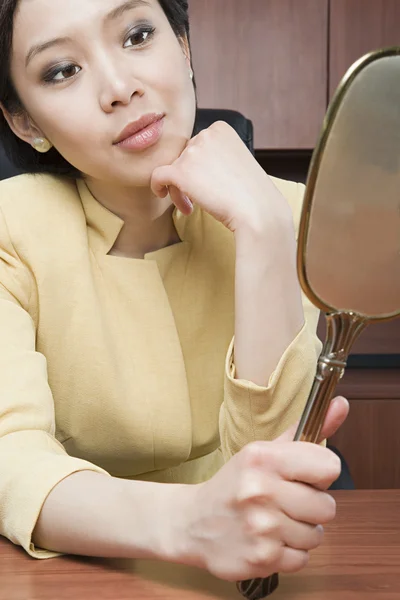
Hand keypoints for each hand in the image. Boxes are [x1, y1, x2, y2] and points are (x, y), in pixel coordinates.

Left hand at [151, 121, 291, 232]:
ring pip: (172, 169)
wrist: (257, 211)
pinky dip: (157, 185)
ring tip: (191, 207)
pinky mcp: (180, 171)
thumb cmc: (251, 194)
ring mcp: (192, 152)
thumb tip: (192, 166)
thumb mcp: (236, 162)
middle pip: (183, 157)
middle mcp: (205, 134)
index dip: (198, 167)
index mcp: (221, 129)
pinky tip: (162, 195)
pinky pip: (158, 176)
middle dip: (188, 179)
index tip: (207, 184)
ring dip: (179, 189)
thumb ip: (214, 157)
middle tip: (198, 200)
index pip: (196, 146)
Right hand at [180, 396, 348, 581]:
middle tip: (286, 502)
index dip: (320, 474)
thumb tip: (341, 405)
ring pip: (316, 535)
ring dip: (300, 531)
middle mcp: (261, 490)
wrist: (192, 522)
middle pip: (327, 507)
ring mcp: (261, 527)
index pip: (328, 467)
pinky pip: (302, 559)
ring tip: (275, 521)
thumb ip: (306, 432)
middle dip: (311, 507)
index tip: (304, 476)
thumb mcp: (263, 451)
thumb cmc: (234, 484)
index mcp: (263, 458)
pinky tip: (269, 540)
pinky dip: (289, 552)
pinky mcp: (261, 558)